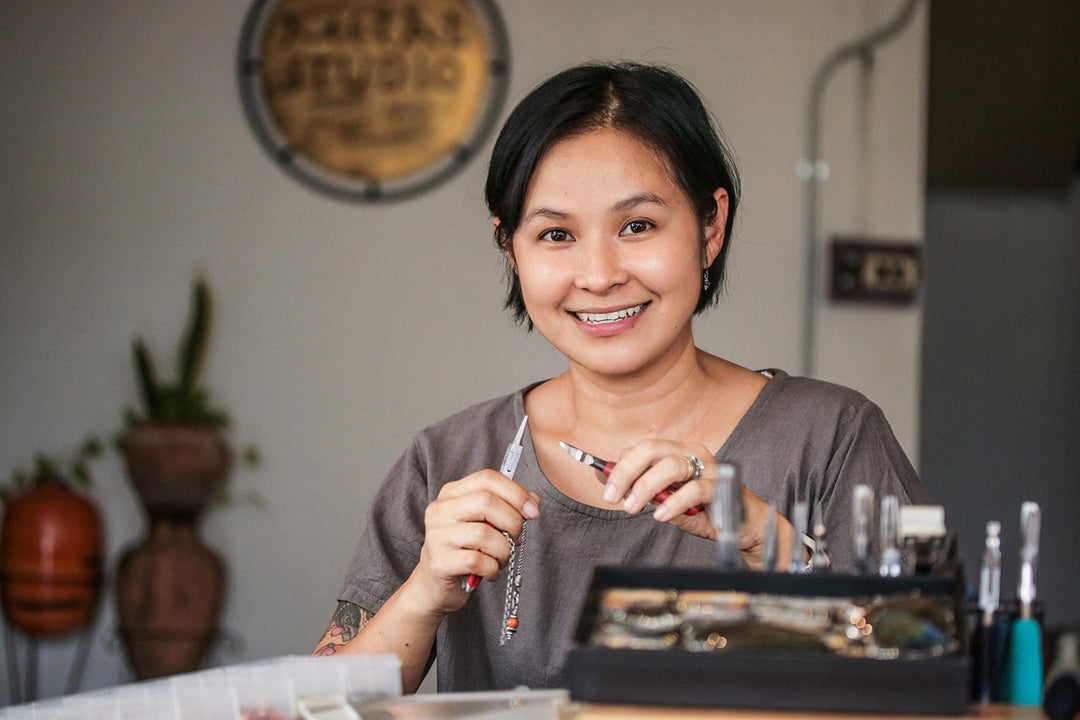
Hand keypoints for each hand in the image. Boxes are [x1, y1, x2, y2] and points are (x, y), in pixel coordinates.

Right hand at [404, 470, 539, 616]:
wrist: (434, 584)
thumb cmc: (464, 549)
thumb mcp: (484, 522)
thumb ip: (507, 506)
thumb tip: (533, 500)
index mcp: (452, 493)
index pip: (487, 478)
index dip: (515, 493)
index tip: (533, 510)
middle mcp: (441, 510)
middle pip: (486, 502)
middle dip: (513, 522)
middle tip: (517, 538)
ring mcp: (437, 535)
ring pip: (484, 534)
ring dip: (504, 550)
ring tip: (501, 558)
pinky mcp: (439, 562)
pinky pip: (477, 561)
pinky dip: (492, 568)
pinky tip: (490, 571)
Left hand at [599, 439, 794, 568]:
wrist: (743, 527)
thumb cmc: (705, 511)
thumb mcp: (667, 502)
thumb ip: (645, 491)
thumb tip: (611, 483)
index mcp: (677, 452)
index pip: (642, 449)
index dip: (620, 466)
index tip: (606, 488)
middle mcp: (692, 452)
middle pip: (651, 449)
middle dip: (626, 472)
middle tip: (612, 497)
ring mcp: (709, 466)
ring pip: (671, 466)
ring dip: (646, 487)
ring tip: (632, 507)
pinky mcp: (723, 485)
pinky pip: (695, 489)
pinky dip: (674, 502)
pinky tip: (662, 515)